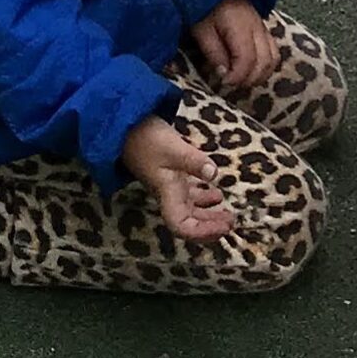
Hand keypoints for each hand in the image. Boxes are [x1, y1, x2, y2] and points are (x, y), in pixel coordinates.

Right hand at [121, 116, 235, 243]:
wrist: (124, 124)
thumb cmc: (145, 137)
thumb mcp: (172, 148)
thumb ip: (194, 161)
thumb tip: (215, 173)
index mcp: (167, 194)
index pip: (182, 227)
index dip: (203, 233)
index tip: (224, 227)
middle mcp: (168, 195)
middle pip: (189, 223)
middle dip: (211, 227)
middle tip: (231, 221)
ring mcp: (170, 186)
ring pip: (191, 211)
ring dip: (209, 216)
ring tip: (227, 211)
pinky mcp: (171, 176)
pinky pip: (190, 196)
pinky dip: (204, 200)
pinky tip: (216, 192)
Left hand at [190, 0, 275, 92]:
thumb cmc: (202, 4)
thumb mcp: (200, 28)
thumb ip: (213, 51)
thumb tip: (224, 73)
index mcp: (240, 26)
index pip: (248, 59)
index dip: (238, 76)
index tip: (224, 82)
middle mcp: (257, 27)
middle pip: (265, 62)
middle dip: (250, 78)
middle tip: (232, 83)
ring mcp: (262, 26)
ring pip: (273, 58)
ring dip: (260, 73)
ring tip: (242, 79)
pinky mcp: (262, 27)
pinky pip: (272, 50)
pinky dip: (265, 64)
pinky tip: (251, 68)